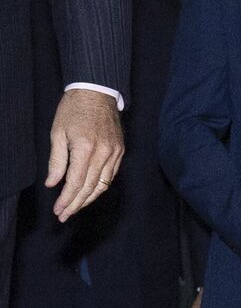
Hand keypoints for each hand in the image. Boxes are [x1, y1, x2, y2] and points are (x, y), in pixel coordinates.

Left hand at [46, 89, 124, 221]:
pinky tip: (90, 192)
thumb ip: (57, 161)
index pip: (76, 183)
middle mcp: (104, 153)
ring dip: (89, 199)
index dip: (67, 199)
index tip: (58, 210)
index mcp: (86, 148)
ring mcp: (115, 152)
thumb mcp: (58, 133)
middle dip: (76, 204)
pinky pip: (111, 175)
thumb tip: (53, 183)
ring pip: (103, 185)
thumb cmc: (73, 109)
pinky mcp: (120, 150)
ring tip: (75, 207)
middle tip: (64, 215)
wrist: (97, 92)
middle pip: (90, 188)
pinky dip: (100, 187)